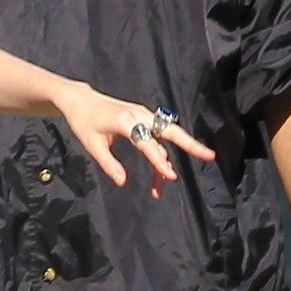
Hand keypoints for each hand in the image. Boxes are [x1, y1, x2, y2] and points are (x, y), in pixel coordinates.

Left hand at [53, 83, 214, 193]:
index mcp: (125, 120)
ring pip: (166, 138)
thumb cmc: (83, 122)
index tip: (170, 175)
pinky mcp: (143, 118)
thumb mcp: (91, 144)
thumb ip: (108, 163)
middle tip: (209, 156)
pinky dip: (159, 155)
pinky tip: (159, 174)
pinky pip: (157, 137)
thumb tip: (122, 182)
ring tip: (160, 190)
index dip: (158, 160)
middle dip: (191, 144)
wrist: (80, 100)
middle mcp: (139, 115)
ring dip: (167, 161)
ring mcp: (143, 115)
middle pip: (170, 130)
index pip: (146, 142)